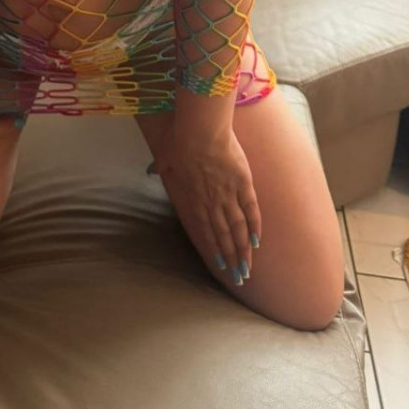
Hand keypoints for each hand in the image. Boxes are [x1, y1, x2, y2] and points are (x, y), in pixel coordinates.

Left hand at [152, 124, 260, 275]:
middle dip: (230, 258)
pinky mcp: (243, 183)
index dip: (213, 249)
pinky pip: (251, 209)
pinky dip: (254, 226)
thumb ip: (162, 167)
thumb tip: (152, 170)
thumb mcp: (166, 157)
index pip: (205, 230)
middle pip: (223, 235)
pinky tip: (257, 241)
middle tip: (238, 276)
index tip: (220, 266)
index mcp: (193, 199)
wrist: (199, 132)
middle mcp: (212, 202)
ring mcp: (228, 194)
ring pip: (238, 228)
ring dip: (243, 250)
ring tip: (248, 268)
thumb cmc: (180, 142)